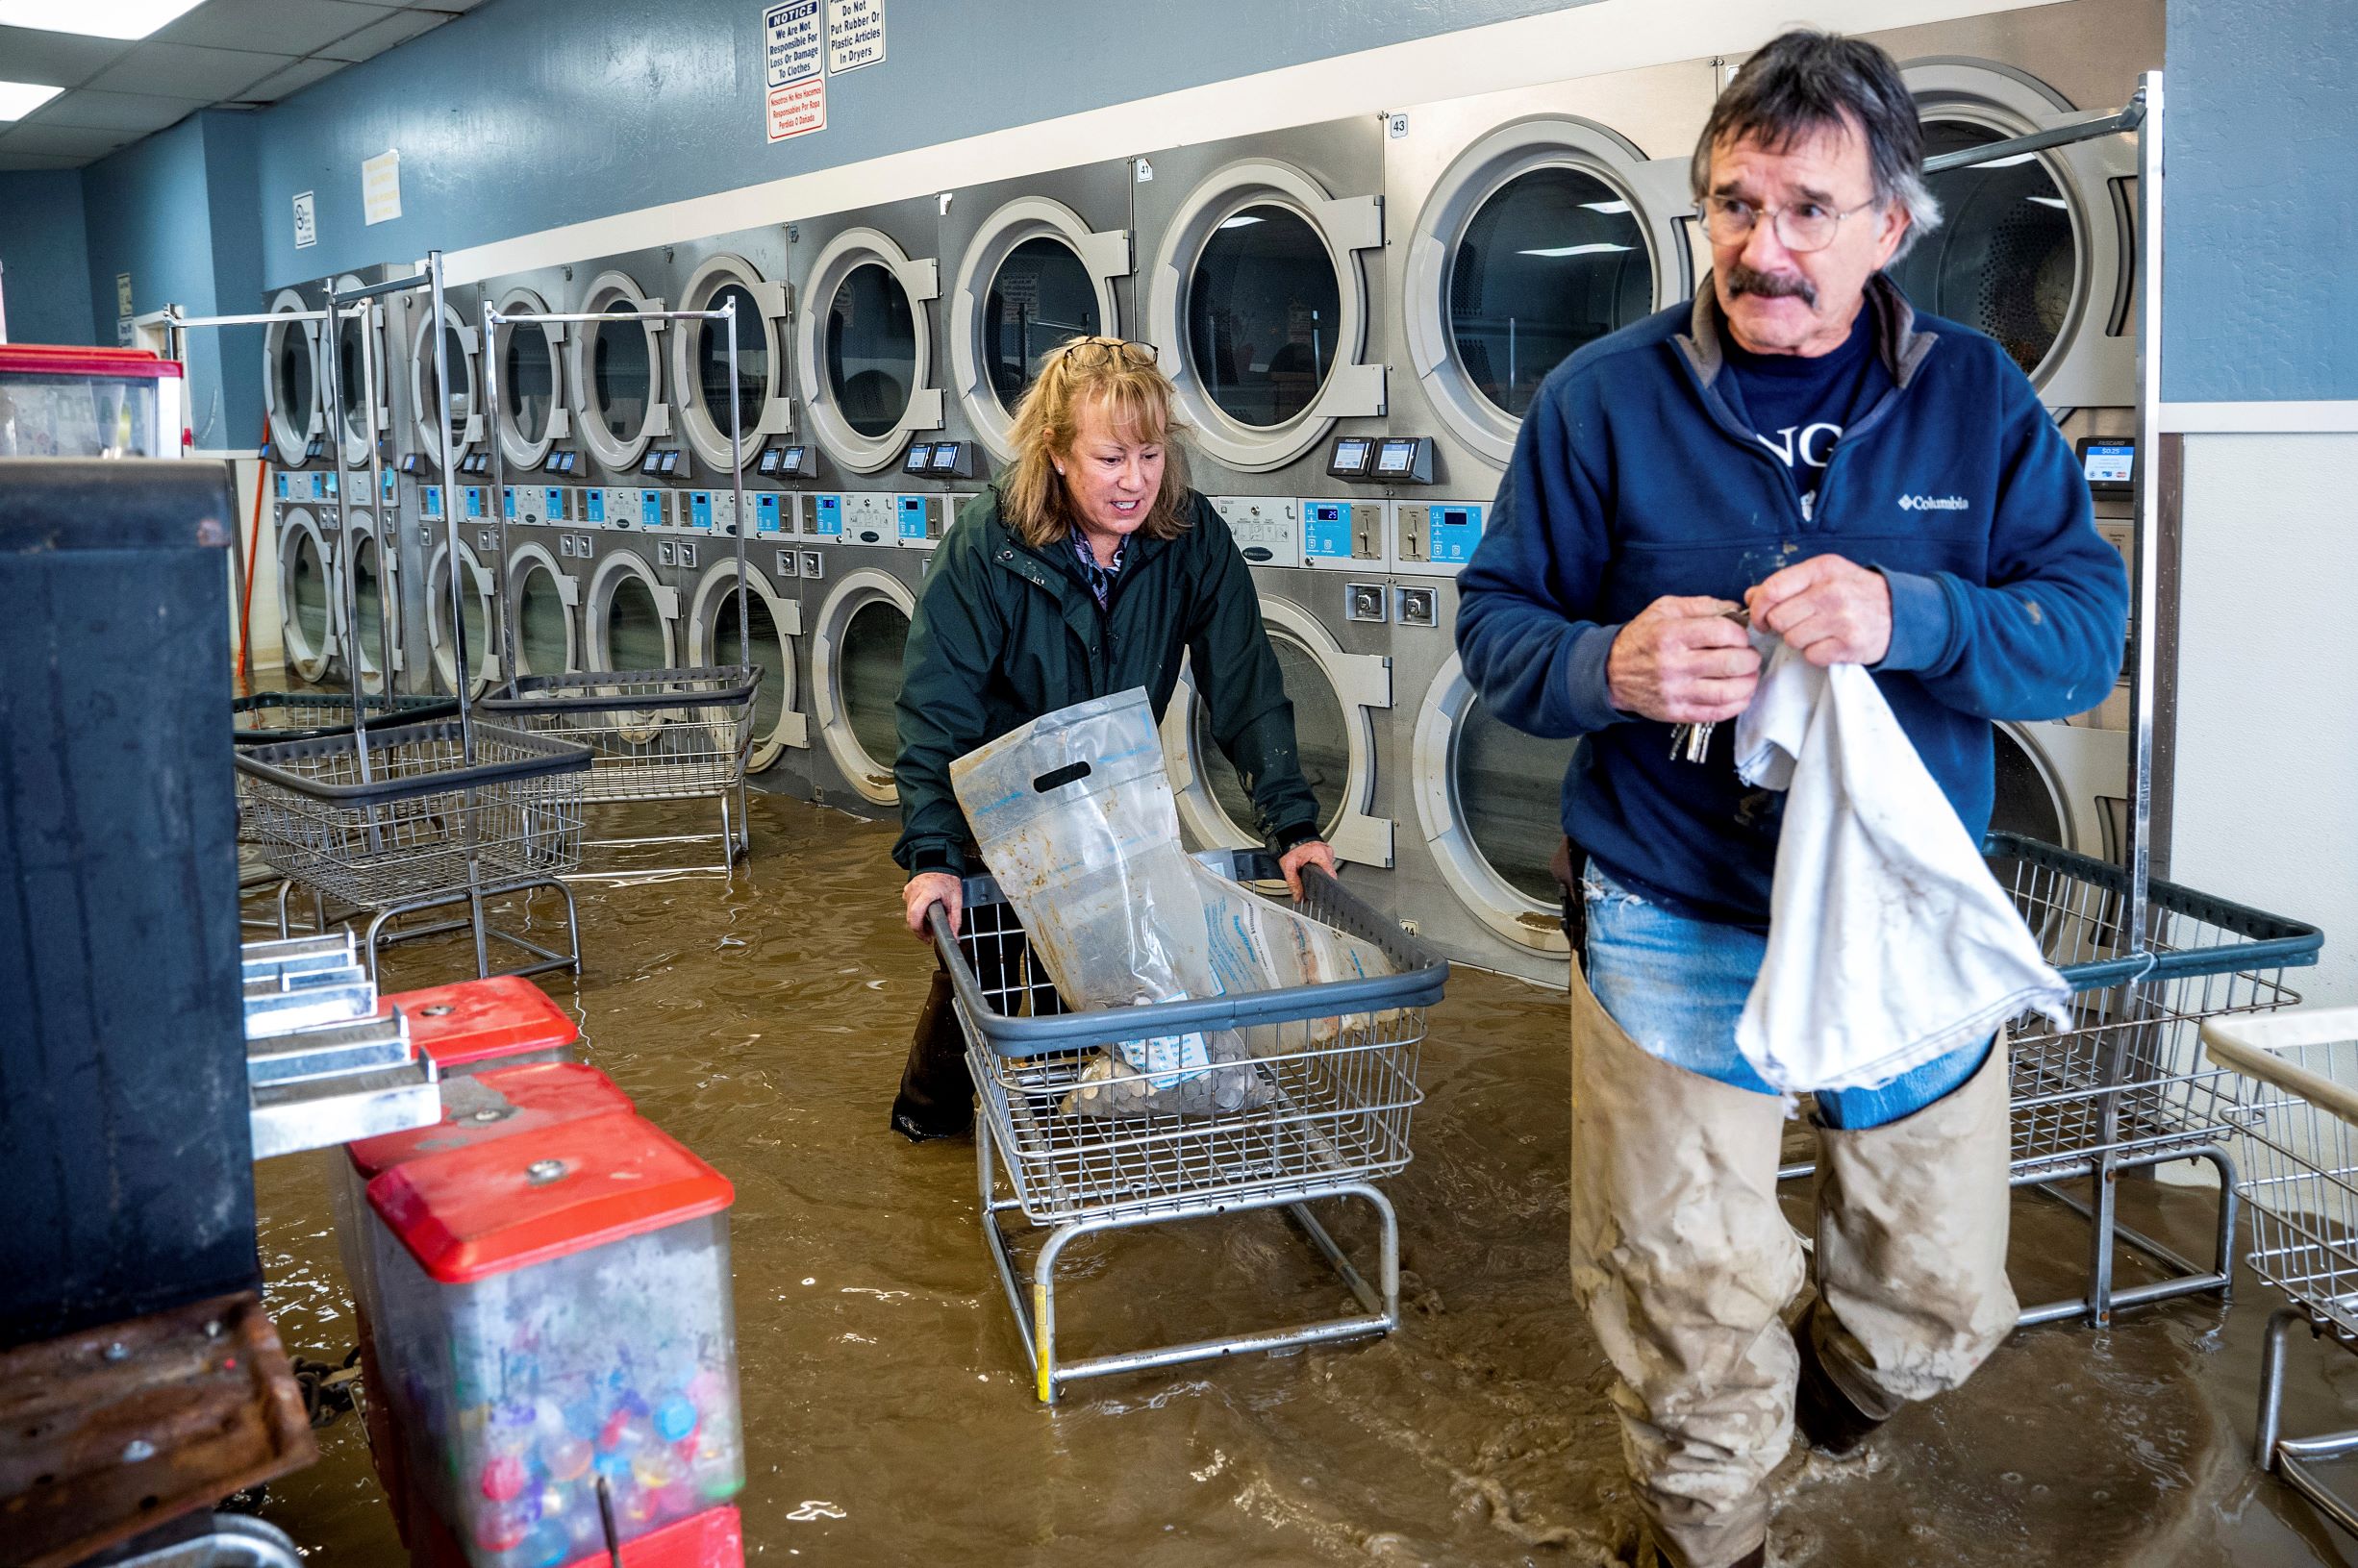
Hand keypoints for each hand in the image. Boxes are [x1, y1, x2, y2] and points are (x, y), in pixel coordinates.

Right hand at [903, 872, 961, 941]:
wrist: (940, 863)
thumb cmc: (948, 878)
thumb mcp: (956, 899)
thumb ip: (955, 919)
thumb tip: (954, 936)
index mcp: (927, 892)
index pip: (916, 915)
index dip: (920, 931)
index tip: (928, 939)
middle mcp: (915, 891)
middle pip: (911, 918)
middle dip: (920, 930)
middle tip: (930, 935)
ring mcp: (909, 890)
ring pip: (909, 914)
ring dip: (919, 922)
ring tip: (930, 922)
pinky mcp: (907, 891)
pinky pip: (908, 907)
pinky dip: (916, 913)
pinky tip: (925, 912)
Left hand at [1277, 839, 1337, 899]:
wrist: (1290, 838)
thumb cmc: (1290, 848)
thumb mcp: (1288, 867)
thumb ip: (1293, 883)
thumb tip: (1298, 897)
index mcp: (1320, 853)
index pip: (1330, 874)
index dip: (1326, 885)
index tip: (1322, 893)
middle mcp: (1327, 852)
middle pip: (1329, 874)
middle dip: (1319, 881)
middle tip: (1310, 885)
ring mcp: (1328, 852)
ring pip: (1328, 870)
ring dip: (1320, 875)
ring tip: (1310, 875)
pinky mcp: (1326, 853)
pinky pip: (1326, 865)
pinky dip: (1320, 869)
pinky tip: (1313, 870)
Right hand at [1605, 596, 1761, 723]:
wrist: (1611, 672)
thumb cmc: (1642, 638)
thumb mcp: (1665, 609)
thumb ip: (1702, 605)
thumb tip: (1736, 611)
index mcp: (1671, 634)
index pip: (1721, 632)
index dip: (1740, 633)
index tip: (1740, 635)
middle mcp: (1673, 664)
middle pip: (1730, 663)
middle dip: (1749, 658)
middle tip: (1749, 655)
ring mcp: (1676, 691)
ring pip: (1728, 691)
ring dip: (1748, 682)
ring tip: (1749, 674)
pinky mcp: (1677, 712)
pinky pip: (1717, 712)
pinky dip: (1738, 704)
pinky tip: (1740, 694)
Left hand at [1745, 556, 1890, 666]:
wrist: (1901, 612)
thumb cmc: (1855, 592)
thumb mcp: (1825, 576)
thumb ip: (1787, 583)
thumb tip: (1751, 596)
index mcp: (1822, 569)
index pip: (1773, 589)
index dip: (1759, 608)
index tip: (1761, 618)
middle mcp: (1832, 592)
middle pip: (1779, 618)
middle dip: (1782, 625)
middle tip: (1799, 623)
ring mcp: (1842, 619)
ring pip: (1792, 639)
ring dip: (1800, 640)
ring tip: (1820, 631)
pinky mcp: (1849, 645)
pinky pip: (1811, 656)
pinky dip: (1817, 653)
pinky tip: (1831, 643)